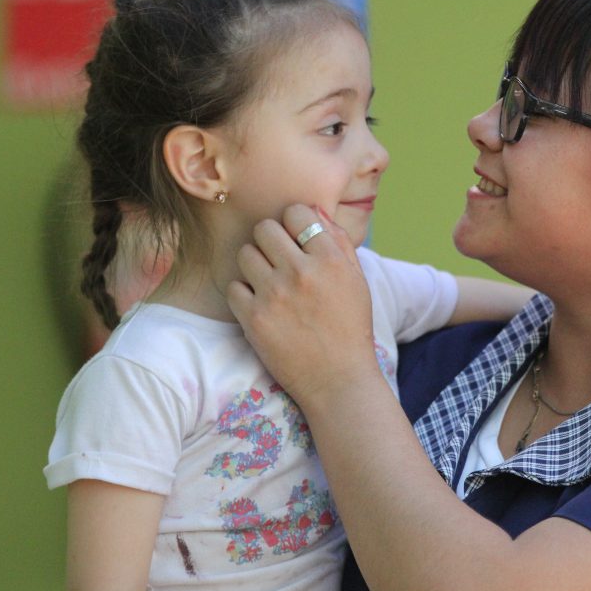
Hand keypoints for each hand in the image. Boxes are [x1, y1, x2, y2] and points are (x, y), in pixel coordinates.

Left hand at [227, 204, 376, 403]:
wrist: (339, 379)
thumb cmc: (350, 327)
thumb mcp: (357, 281)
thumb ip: (337, 241)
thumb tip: (312, 210)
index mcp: (331, 260)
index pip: (296, 212)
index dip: (294, 223)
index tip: (295, 239)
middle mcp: (302, 272)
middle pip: (264, 228)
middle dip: (270, 241)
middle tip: (278, 260)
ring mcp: (275, 295)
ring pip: (245, 254)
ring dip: (255, 265)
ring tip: (268, 283)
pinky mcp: (254, 319)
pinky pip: (234, 287)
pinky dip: (244, 295)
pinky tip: (261, 306)